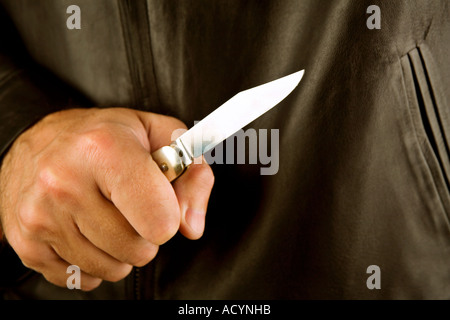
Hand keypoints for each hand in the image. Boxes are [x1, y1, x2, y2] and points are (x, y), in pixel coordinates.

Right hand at [0, 108, 213, 289]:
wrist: (41, 142)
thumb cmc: (105, 137)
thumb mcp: (160, 136)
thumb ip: (192, 175)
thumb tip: (191, 226)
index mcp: (104, 148)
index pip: (159, 219)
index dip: (169, 215)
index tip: (160, 201)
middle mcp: (65, 182)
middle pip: (138, 249)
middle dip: (144, 232)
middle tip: (130, 205)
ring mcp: (42, 217)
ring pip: (112, 269)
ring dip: (119, 248)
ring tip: (107, 213)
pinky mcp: (28, 244)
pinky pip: (83, 277)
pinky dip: (93, 259)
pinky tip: (86, 228)